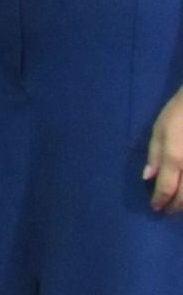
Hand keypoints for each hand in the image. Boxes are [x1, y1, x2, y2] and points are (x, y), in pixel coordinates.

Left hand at [144, 87, 182, 211]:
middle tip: (167, 211)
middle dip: (175, 207)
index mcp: (175, 159)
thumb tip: (148, 178)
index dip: (160, 200)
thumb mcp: (159, 130)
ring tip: (179, 206)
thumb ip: (154, 156)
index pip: (166, 188)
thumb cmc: (178, 114)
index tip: (155, 207)